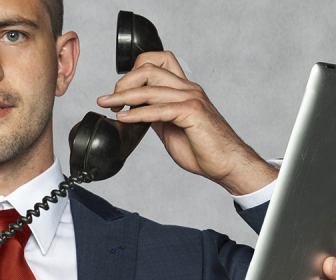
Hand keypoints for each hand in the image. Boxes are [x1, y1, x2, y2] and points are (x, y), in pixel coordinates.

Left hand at [94, 51, 277, 195]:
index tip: (120, 90)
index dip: (135, 70)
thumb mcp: (171, 127)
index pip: (159, 60)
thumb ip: (157, 114)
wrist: (226, 164)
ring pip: (151, 88)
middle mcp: (188, 88)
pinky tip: (123, 118)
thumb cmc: (203, 149)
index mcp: (184, 89)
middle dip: (124, 82)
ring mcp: (192, 99)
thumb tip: (137, 109)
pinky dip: (138, 113)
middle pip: (150, 69)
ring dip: (124, 96)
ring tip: (108, 104)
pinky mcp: (192, 113)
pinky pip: (159, 109)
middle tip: (111, 99)